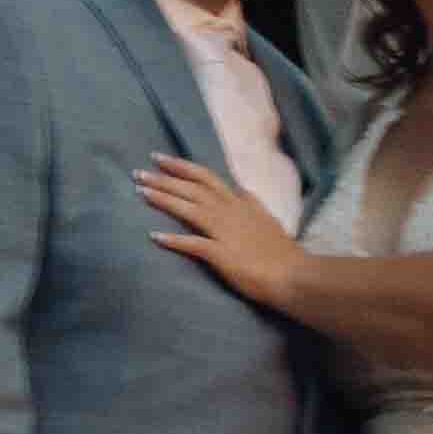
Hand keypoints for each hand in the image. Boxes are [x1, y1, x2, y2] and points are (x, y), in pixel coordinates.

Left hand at [132, 153, 305, 308]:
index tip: (160, 159)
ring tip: (140, 192)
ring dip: (163, 199)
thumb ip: (250, 204)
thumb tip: (241, 191)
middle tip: (138, 172)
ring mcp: (226, 232)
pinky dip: (173, 240)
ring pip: (188, 209)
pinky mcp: (223, 255)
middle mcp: (230, 212)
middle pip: (191, 189)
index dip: (181, 167)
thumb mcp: (266, 219)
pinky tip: (154, 237)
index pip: (205, 178)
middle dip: (163, 179)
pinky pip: (193, 244)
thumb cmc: (281, 252)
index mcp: (239, 203)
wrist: (294, 275)